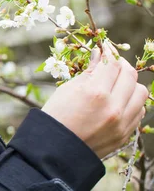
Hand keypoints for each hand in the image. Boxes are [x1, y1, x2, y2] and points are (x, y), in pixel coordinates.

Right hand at [42, 41, 147, 158]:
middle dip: (121, 65)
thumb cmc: (57, 116)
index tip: (105, 49)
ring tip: (117, 83)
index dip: (109, 53)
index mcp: (96, 93)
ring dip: (130, 84)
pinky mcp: (126, 134)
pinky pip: (140, 111)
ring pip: (141, 93)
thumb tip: (100, 55)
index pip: (112, 64)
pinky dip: (132, 101)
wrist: (56, 149)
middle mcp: (113, 107)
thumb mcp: (68, 89)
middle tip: (111, 63)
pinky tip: (119, 100)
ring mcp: (122, 123)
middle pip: (130, 75)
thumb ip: (89, 72)